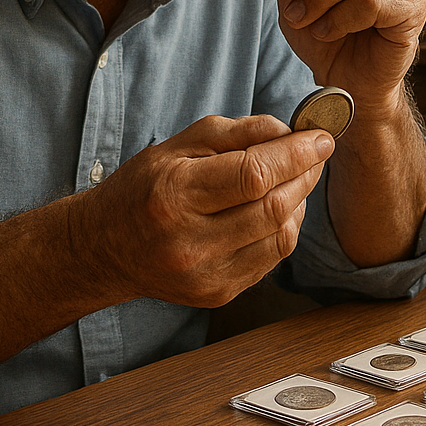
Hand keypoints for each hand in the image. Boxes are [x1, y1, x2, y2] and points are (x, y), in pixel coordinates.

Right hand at [75, 114, 333, 308]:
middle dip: (304, 175)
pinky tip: (276, 208)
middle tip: (314, 153)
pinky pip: (271, 259)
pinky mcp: (218, 294)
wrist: (105, 248)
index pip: (254, 175)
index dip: (296, 154)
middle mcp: (190, 241)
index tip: (321, 137)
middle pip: (273, 207)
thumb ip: (235, 132)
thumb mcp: (177, 145)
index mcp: (174, 195)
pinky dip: (284, 228)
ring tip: (294, 178)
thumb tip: (287, 130)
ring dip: (299, 201)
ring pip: (280, 236)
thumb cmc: (143, 188)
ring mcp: (206, 274)